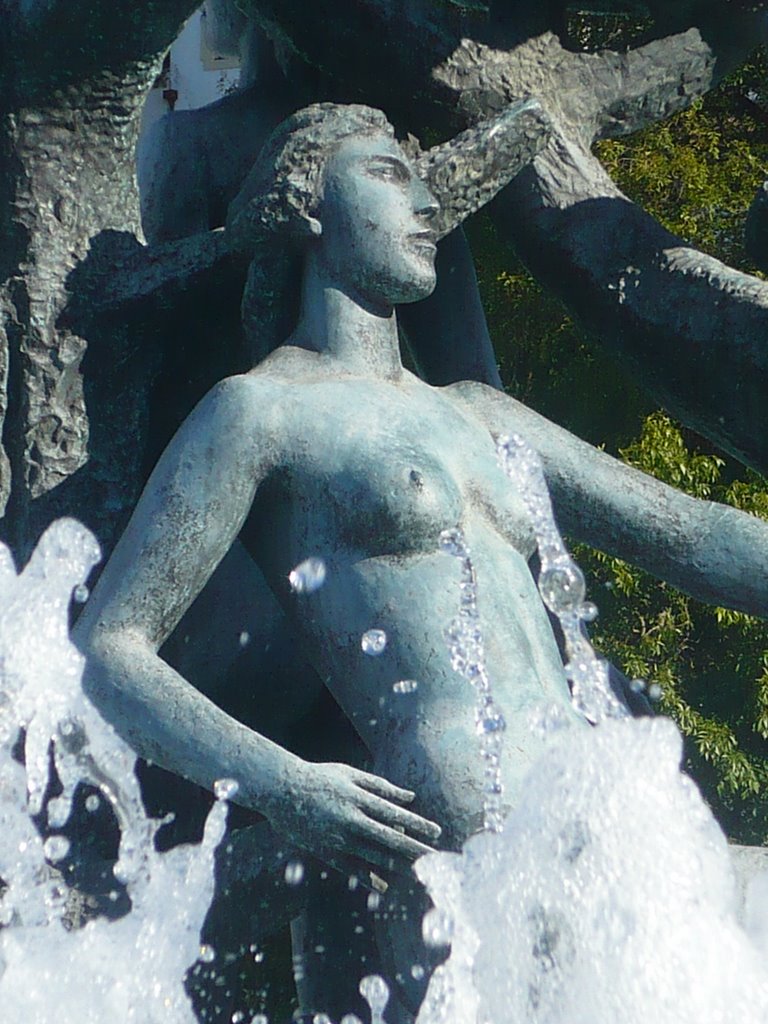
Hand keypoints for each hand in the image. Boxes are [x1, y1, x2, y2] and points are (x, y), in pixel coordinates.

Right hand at [267, 760, 441, 877]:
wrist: (281, 789)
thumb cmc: (319, 777)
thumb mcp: (350, 774)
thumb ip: (380, 786)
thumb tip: (410, 797)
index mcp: (358, 797)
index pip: (395, 813)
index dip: (417, 823)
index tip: (437, 832)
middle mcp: (351, 819)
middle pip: (389, 837)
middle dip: (414, 848)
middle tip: (435, 858)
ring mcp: (338, 837)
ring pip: (373, 854)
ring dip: (397, 864)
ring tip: (418, 872)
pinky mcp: (325, 851)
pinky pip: (350, 867)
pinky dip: (368, 877)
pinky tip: (384, 886)